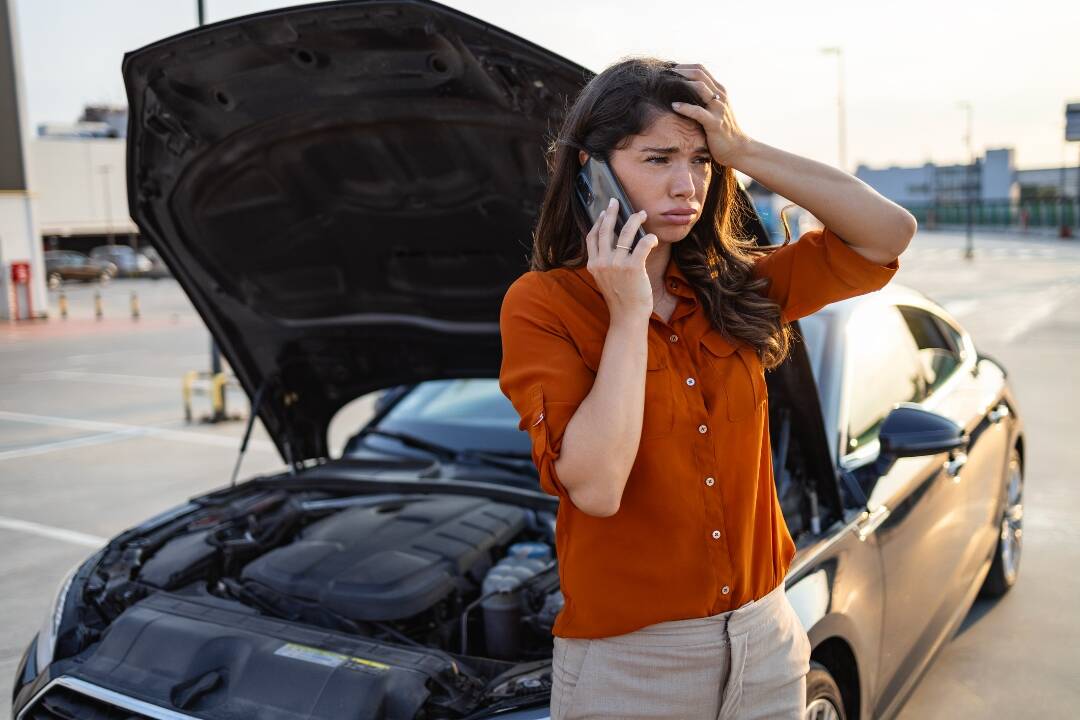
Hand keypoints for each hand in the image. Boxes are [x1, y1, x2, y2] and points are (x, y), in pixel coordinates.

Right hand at [585, 197, 658, 322]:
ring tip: (642, 214)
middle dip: (611, 212)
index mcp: (594, 264)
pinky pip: (642, 245)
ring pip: (625, 233)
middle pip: (605, 230)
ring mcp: (616, 265)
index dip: (598, 223)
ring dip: (634, 220)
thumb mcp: (605, 279)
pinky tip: (652, 238)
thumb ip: (605, 263)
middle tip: (616, 201)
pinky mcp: (632, 268)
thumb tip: (614, 244)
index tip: (604, 213)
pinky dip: (649, 239)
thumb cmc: (620, 298)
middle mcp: (602, 262)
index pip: (592, 237)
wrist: (627, 317)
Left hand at [669, 64, 751, 166]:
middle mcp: (720, 96)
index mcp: (719, 90)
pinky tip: (673, 105)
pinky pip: (698, 112)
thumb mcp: (713, 110)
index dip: (684, 66)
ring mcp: (718, 108)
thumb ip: (703, 100)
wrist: (738, 148)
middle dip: (680, 71)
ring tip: (666, 84)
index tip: (668, 68)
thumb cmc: (721, 130)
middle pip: (699, 74)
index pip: (701, 69)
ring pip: (700, 87)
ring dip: (681, 83)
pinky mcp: (715, 123)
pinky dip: (685, 107)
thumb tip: (683, 93)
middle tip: (664, 72)